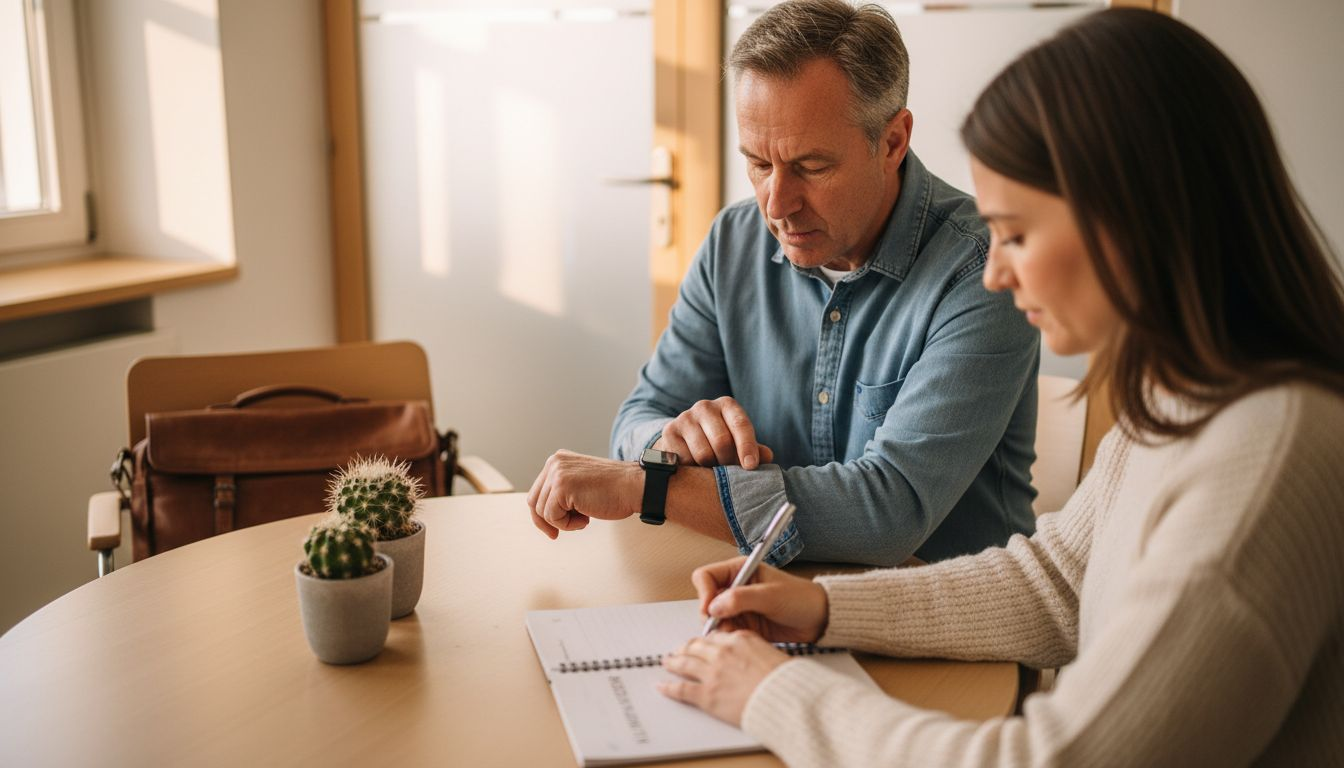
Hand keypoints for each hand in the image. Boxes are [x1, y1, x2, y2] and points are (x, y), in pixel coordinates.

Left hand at [526, 450, 642, 538]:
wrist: (634, 487)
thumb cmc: (613, 491)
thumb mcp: (580, 485)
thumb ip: (562, 491)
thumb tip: (542, 513)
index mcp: (558, 460)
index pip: (538, 491)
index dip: (543, 514)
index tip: (553, 529)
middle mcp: (554, 463)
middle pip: (534, 501)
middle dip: (545, 522)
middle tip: (556, 535)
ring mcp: (557, 473)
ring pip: (543, 511)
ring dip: (563, 523)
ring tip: (585, 518)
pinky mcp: (561, 487)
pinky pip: (552, 517)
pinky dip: (568, 525)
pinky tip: (586, 518)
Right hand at [655, 397, 774, 468]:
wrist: (684, 441)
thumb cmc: (719, 443)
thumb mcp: (738, 443)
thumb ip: (754, 450)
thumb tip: (767, 457)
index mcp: (727, 406)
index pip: (741, 425)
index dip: (747, 447)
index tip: (750, 466)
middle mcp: (705, 406)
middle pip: (722, 441)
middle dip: (728, 462)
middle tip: (729, 473)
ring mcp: (685, 417)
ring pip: (703, 453)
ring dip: (710, 468)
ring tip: (712, 470)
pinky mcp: (669, 432)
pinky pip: (685, 459)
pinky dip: (693, 469)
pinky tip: (695, 468)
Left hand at [658, 631, 788, 725]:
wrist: (785, 700)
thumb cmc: (785, 681)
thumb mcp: (772, 653)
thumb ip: (755, 650)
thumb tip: (752, 656)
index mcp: (740, 639)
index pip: (715, 636)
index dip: (705, 640)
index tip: (701, 643)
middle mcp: (723, 652)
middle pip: (696, 646)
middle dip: (685, 648)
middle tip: (679, 650)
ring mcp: (712, 673)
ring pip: (684, 663)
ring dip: (673, 662)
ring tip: (667, 662)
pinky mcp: (706, 694)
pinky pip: (681, 689)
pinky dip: (669, 687)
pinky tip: (662, 686)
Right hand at [692, 556, 827, 642]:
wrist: (819, 619)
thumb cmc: (800, 598)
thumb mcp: (771, 596)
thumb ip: (741, 598)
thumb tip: (713, 606)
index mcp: (739, 570)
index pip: (706, 576)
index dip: (704, 593)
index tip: (711, 610)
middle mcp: (735, 588)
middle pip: (706, 601)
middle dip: (712, 616)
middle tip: (726, 627)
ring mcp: (738, 608)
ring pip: (714, 620)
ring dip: (721, 629)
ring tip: (739, 634)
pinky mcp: (744, 625)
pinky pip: (727, 633)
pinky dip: (731, 639)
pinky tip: (745, 640)